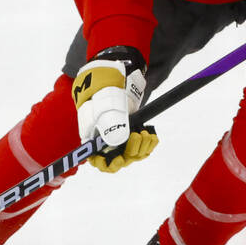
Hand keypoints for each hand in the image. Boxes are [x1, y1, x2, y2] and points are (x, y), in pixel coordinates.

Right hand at [71, 46, 157, 172]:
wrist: (116, 79)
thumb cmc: (104, 91)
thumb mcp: (104, 106)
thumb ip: (108, 125)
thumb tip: (116, 143)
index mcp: (93, 138)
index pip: (98, 162)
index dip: (108, 165)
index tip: (118, 160)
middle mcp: (107, 142)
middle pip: (119, 160)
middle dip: (130, 152)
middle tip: (137, 136)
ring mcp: (121, 139)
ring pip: (132, 155)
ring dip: (141, 147)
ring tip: (146, 134)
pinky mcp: (132, 134)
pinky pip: (142, 148)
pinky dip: (148, 144)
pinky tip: (151, 135)